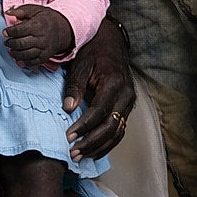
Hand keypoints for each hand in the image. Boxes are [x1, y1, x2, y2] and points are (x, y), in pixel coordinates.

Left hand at [4, 4, 73, 69]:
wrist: (63, 29)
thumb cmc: (46, 18)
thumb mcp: (35, 10)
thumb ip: (21, 11)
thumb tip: (8, 12)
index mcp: (37, 25)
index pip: (20, 30)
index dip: (10, 32)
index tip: (4, 32)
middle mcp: (41, 38)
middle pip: (22, 44)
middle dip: (11, 44)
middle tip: (6, 42)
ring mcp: (44, 49)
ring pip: (27, 54)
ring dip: (16, 54)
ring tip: (11, 51)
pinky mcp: (45, 56)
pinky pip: (34, 62)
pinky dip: (25, 63)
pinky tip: (19, 60)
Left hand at [63, 17, 135, 160]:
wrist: (111, 40)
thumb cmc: (93, 50)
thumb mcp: (81, 63)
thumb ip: (75, 86)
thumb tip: (68, 108)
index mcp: (114, 83)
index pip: (99, 111)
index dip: (84, 126)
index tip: (69, 136)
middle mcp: (125, 95)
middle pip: (111, 127)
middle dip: (91, 142)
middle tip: (73, 152)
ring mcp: (129, 102)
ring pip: (117, 132)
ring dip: (99, 147)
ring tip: (81, 156)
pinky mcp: (127, 107)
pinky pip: (120, 130)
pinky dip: (108, 143)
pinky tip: (94, 150)